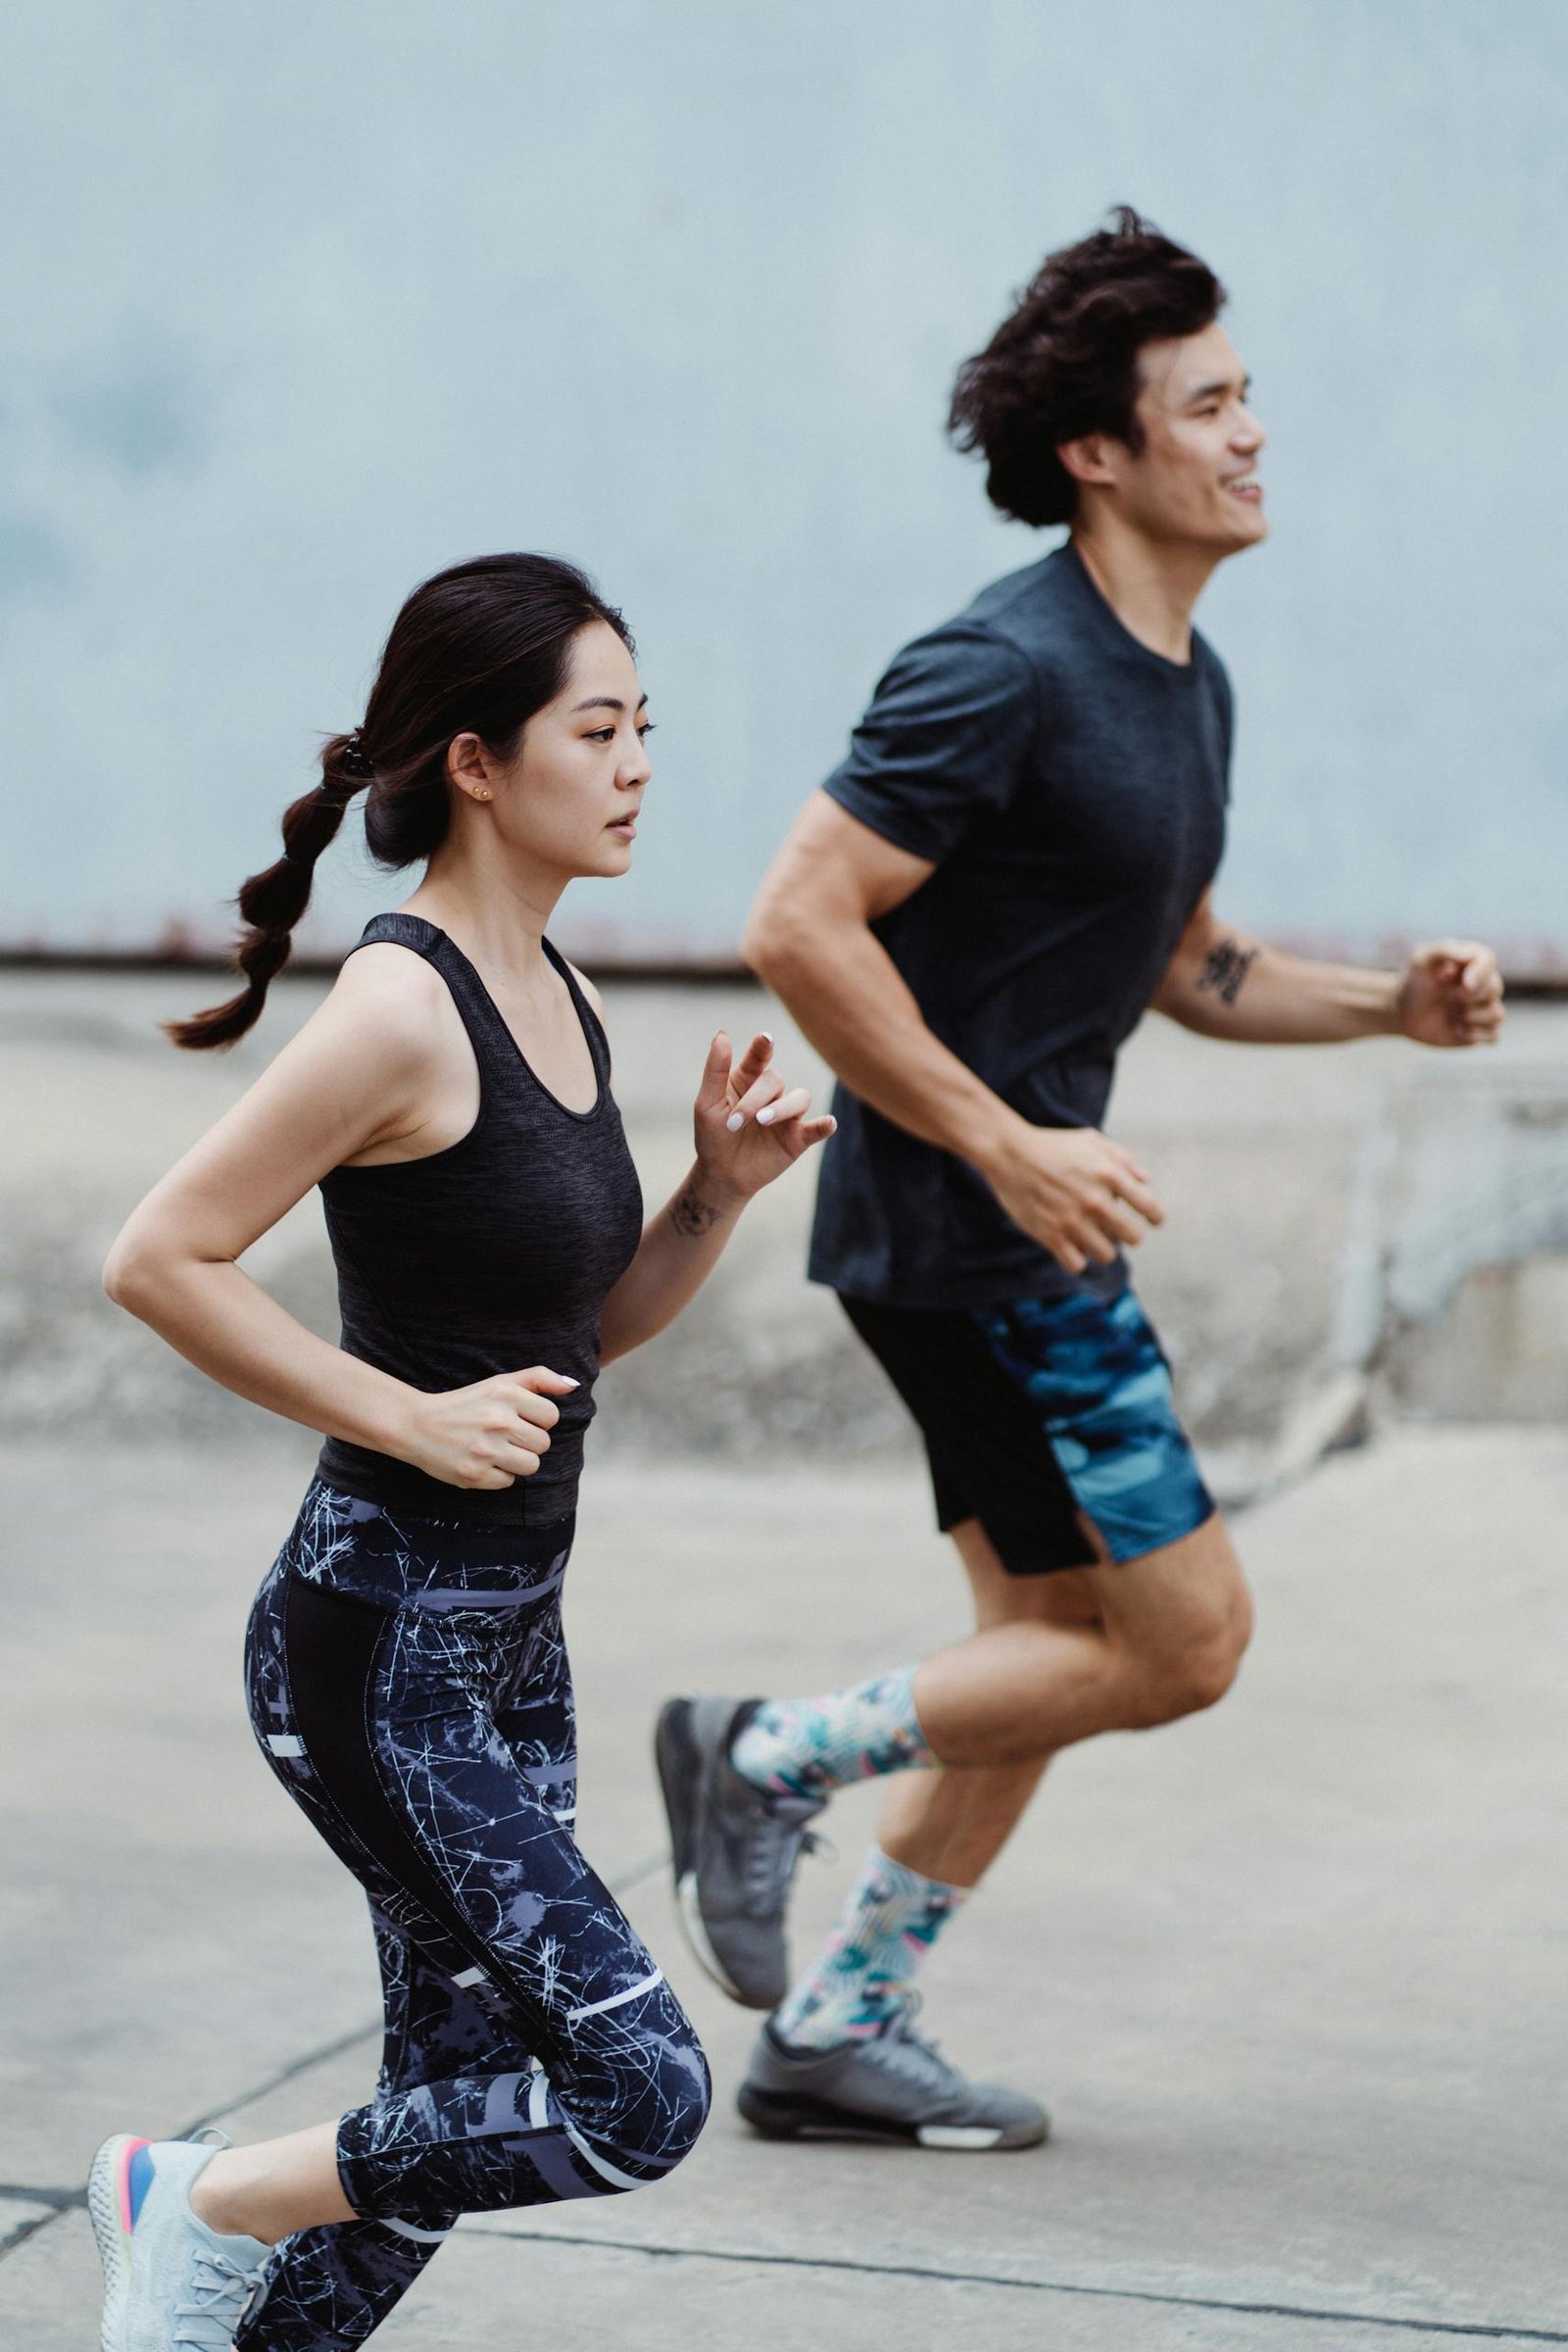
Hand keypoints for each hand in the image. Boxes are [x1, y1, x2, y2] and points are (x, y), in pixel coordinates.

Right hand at [397, 1366, 577, 1488]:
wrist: (416, 1425)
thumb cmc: (465, 1404)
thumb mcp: (499, 1383)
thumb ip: (538, 1379)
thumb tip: (572, 1386)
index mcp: (505, 1395)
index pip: (551, 1416)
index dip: (538, 1420)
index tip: (519, 1419)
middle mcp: (497, 1421)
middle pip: (543, 1444)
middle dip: (528, 1442)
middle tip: (504, 1436)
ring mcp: (485, 1450)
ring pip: (531, 1466)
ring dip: (517, 1461)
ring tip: (496, 1450)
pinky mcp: (474, 1475)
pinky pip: (508, 1482)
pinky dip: (498, 1475)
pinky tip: (481, 1461)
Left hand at [692, 1029, 836, 1207]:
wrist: (721, 1175)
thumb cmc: (712, 1136)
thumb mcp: (707, 1104)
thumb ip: (715, 1071)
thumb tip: (722, 1034)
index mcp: (748, 1078)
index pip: (759, 1055)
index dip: (763, 1046)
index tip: (765, 1039)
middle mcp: (770, 1092)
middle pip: (775, 1080)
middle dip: (754, 1100)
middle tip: (735, 1123)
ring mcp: (787, 1115)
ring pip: (800, 1097)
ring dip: (783, 1107)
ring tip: (763, 1121)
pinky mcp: (798, 1138)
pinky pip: (817, 1128)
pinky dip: (825, 1124)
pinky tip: (828, 1123)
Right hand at [983, 1123, 1164, 1274]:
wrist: (1010, 1153)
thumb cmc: (1053, 1146)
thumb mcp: (1091, 1140)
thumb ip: (1123, 1159)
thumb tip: (1146, 1181)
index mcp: (1109, 1174)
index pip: (1149, 1206)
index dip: (1156, 1217)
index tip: (1153, 1221)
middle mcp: (1094, 1199)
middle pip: (1133, 1237)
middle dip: (1130, 1235)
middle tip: (1118, 1230)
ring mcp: (1072, 1220)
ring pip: (1106, 1255)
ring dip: (1102, 1248)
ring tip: (1092, 1237)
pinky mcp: (1050, 1235)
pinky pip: (1076, 1264)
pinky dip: (1076, 1259)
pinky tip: (1071, 1246)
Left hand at [1396, 941, 1504, 1047]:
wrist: (1402, 1011)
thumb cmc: (1414, 982)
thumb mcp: (1421, 960)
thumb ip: (1444, 950)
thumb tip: (1468, 955)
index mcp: (1471, 962)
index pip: (1489, 959)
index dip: (1480, 972)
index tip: (1465, 983)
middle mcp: (1482, 984)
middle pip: (1495, 988)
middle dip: (1471, 995)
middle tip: (1448, 997)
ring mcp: (1481, 1008)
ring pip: (1497, 1014)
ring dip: (1475, 1016)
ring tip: (1454, 1015)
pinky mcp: (1478, 1030)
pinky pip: (1493, 1036)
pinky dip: (1476, 1035)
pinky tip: (1456, 1030)